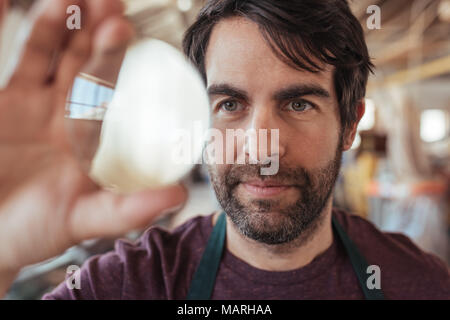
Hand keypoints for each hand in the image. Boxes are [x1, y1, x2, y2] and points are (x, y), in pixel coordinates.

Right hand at [0, 0, 186, 293]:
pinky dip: (15, 34)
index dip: (114, 58)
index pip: (106, 88)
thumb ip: (130, 209)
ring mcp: (29, 104)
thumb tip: (178, 195)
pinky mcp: (0, 101)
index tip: (126, 29)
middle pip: (81, 63)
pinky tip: (12, 5)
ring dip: (58, 24)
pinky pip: (9, 62)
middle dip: (93, 31)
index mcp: (87, 135)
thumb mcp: (85, 220)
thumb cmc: (34, 232)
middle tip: (108, 3)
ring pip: (45, 55)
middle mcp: (62, 114)